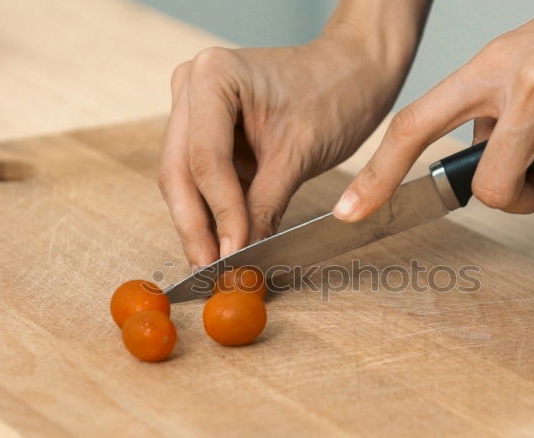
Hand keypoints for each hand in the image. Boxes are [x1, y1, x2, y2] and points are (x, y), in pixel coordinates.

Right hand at [158, 11, 423, 267]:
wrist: (354, 71)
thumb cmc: (335, 95)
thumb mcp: (299, 155)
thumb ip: (264, 206)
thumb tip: (239, 256)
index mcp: (212, 76)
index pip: (204, 159)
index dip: (218, 213)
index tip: (232, 255)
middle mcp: (191, 85)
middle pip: (179, 170)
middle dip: (197, 225)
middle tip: (210, 271)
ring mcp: (194, 107)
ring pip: (184, 179)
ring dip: (201, 223)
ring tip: (218, 265)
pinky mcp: (207, 130)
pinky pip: (200, 178)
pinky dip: (213, 210)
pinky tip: (224, 243)